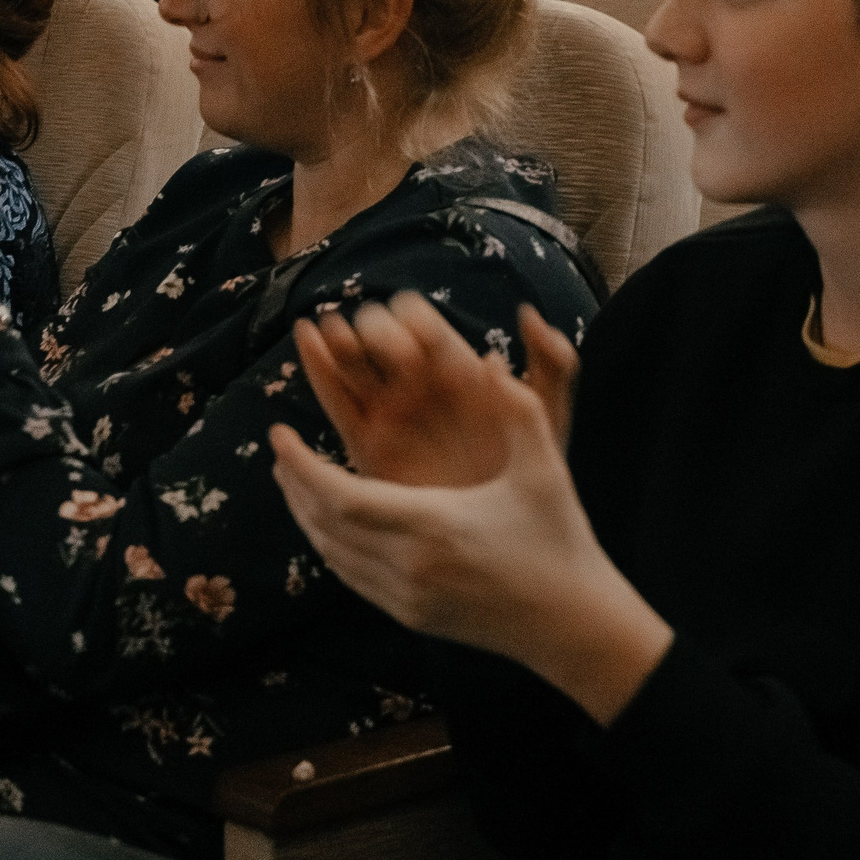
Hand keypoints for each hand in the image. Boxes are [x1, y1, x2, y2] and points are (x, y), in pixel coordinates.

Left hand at [270, 305, 665, 722]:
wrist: (574, 626)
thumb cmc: (561, 540)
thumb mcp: (545, 468)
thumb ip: (520, 409)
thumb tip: (490, 360)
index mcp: (433, 524)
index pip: (339, 495)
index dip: (300, 465)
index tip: (278, 433)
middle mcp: (410, 567)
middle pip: (323, 524)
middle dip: (293, 484)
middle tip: (280, 450)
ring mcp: (407, 598)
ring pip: (331, 554)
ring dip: (305, 515)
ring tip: (293, 480)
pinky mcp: (411, 617)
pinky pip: (351, 578)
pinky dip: (329, 546)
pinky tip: (327, 523)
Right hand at [295, 298, 578, 488]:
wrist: (506, 544)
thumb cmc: (533, 479)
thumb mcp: (549, 423)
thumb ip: (552, 368)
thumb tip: (531, 316)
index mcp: (458, 374)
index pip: (425, 328)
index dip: (412, 321)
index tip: (413, 331)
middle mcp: (419, 388)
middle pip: (382, 339)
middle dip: (373, 333)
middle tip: (376, 346)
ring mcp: (388, 413)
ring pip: (354, 364)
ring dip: (338, 341)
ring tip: (327, 330)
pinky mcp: (365, 444)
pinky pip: (337, 400)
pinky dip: (319, 367)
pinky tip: (307, 340)